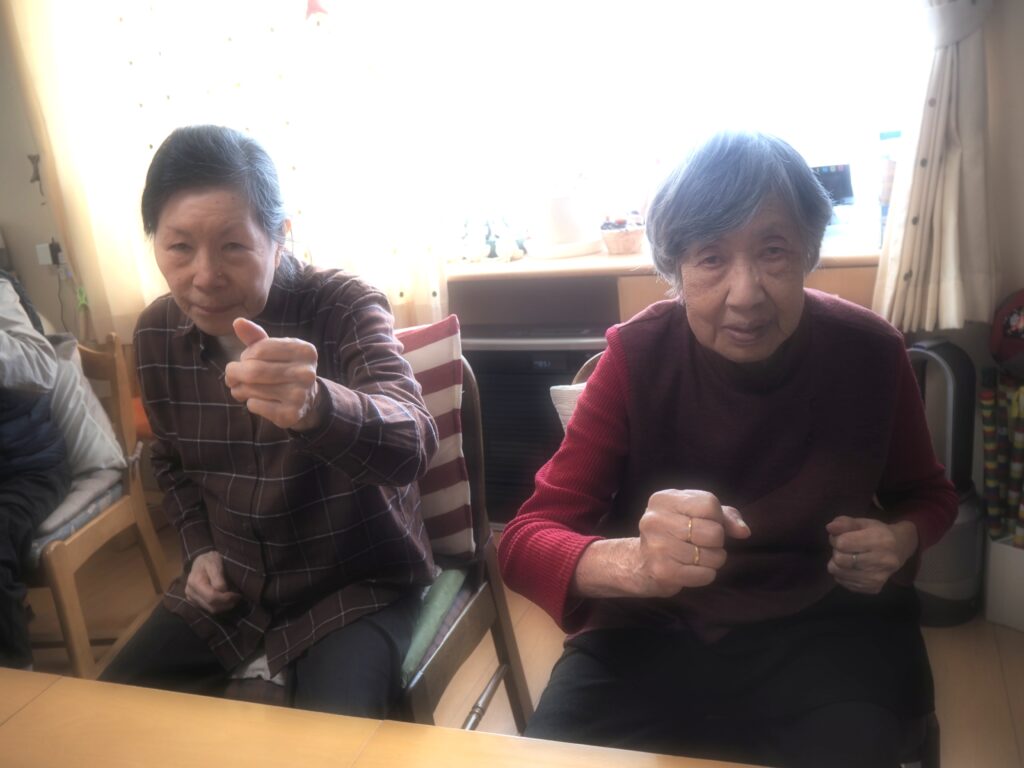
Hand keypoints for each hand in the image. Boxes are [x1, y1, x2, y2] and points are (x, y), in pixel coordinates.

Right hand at [185, 551, 240, 613]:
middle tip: (237, 598)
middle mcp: (190, 592)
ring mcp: (191, 598)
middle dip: (227, 604)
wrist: (200, 560)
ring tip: (233, 599)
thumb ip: (218, 578)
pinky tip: (225, 600)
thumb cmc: (209, 560)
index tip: (237, 595)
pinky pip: (208, 609)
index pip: (212, 597)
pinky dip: (218, 606)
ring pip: (210, 610)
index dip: (226, 598)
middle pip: (211, 606)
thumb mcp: (214, 563)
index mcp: (195, 582)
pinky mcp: (194, 601)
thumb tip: (223, 591)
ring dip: (224, 607)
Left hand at [224, 318, 323, 430]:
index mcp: (305, 350)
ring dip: (239, 388)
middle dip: (235, 372)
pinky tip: (256, 400)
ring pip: (252, 388)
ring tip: (240, 388)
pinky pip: (255, 405)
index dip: (246, 354)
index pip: (261, 349)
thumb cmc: (285, 368)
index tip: (245, 359)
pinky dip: (249, 402)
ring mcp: (300, 395)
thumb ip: (256, 337)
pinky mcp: (291, 414)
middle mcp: (306, 373)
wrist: (308, 399)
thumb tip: (237, 322)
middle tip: (232, 376)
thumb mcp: (275, 350)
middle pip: (254, 370)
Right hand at [573, 489, 750, 598]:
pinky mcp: (662, 571)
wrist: (641, 563)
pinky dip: (707, 575)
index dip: (717, 517)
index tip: (706, 523)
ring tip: (698, 557)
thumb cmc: (675, 533)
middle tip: (703, 544)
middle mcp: (655, 520)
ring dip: (713, 560)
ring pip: (712, 556)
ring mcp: (656, 546)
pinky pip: (705, 575)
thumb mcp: (696, 514)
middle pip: (713, 532)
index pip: (710, 504)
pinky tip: (693, 570)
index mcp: (663, 499)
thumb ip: (725, 516)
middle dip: (717, 542)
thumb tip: (743, 531)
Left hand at [826, 516, 918, 593]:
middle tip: (844, 548)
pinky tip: (852, 567)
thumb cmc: (878, 532)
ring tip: (848, 557)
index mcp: (880, 540)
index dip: (836, 539)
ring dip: (837, 564)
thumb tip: (829, 528)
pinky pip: (844, 583)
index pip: (843, 543)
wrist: (900, 549)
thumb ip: (844, 523)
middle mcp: (882, 561)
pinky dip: (843, 574)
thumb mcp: (862, 522)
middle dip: (837, 552)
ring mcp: (879, 578)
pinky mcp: (874, 588)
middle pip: (840, 560)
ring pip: (839, 573)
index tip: (842, 537)